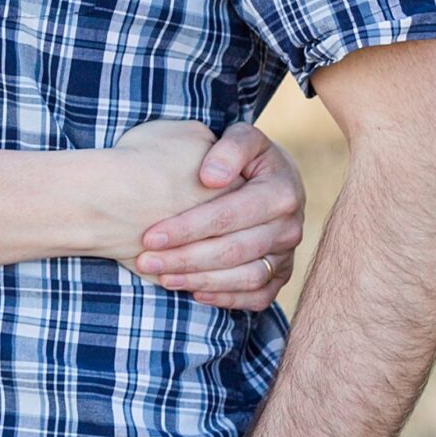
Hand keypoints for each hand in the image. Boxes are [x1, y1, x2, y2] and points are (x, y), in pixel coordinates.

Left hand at [132, 121, 303, 309]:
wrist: (272, 177)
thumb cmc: (245, 156)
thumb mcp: (242, 138)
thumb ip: (230, 148)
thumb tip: (212, 177)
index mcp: (282, 191)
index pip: (229, 215)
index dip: (187, 228)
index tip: (150, 235)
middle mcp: (290, 227)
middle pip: (234, 250)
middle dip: (185, 258)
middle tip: (146, 261)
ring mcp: (287, 254)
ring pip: (246, 278)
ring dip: (201, 281)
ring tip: (163, 277)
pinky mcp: (282, 275)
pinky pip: (258, 297)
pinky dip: (228, 299)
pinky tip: (194, 294)